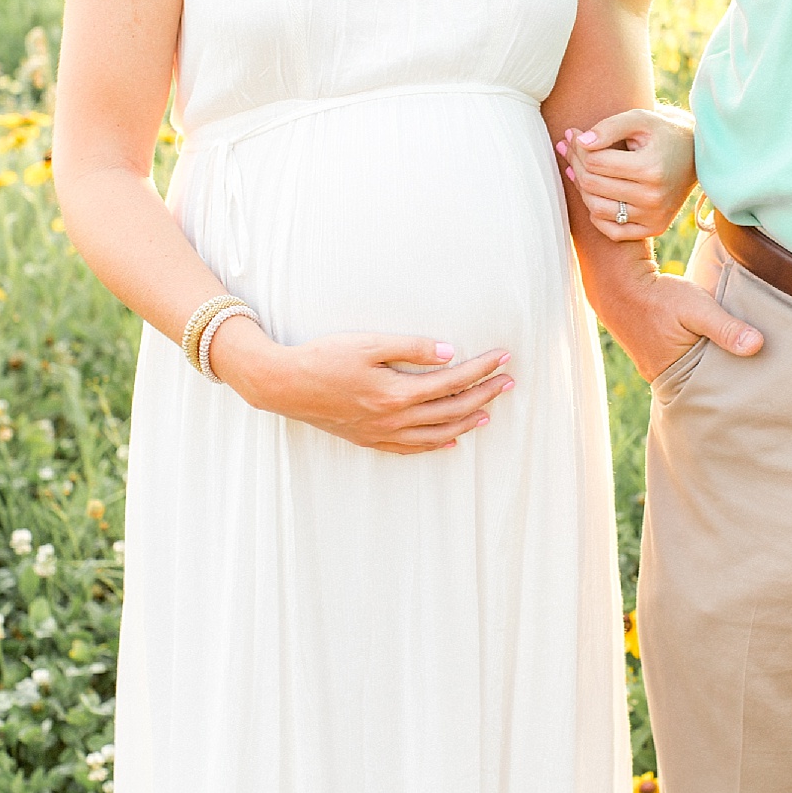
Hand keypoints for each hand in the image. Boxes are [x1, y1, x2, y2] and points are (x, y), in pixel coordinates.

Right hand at [209, 318, 513, 453]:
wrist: (283, 385)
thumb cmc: (324, 357)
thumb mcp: (368, 344)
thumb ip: (410, 348)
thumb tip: (449, 353)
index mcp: (397, 393)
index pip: (452, 381)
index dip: (482, 369)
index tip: (504, 358)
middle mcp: (394, 419)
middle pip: (451, 410)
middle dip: (484, 395)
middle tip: (508, 382)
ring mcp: (382, 434)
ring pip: (437, 434)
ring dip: (466, 423)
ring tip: (488, 412)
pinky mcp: (370, 440)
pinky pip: (412, 449)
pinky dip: (436, 445)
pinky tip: (450, 441)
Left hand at [556, 105, 696, 240]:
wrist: (695, 155)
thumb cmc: (662, 133)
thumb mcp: (639, 119)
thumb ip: (609, 126)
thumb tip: (580, 141)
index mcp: (650, 168)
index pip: (595, 162)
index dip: (578, 147)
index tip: (574, 134)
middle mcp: (653, 197)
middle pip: (593, 185)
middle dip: (576, 164)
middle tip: (570, 148)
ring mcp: (654, 216)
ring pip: (596, 209)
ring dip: (581, 188)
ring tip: (578, 169)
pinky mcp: (654, 228)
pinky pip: (612, 230)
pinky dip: (596, 215)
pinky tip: (596, 194)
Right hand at [598, 265, 762, 381]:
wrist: (618, 281)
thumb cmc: (658, 295)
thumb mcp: (697, 308)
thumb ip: (726, 328)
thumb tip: (758, 346)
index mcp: (673, 375)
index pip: (711, 389)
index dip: (732, 383)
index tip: (755, 376)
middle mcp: (660, 378)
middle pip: (699, 384)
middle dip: (720, 375)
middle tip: (748, 367)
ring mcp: (653, 368)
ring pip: (688, 372)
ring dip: (705, 364)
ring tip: (729, 355)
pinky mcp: (651, 355)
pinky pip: (678, 363)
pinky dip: (691, 356)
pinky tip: (703, 346)